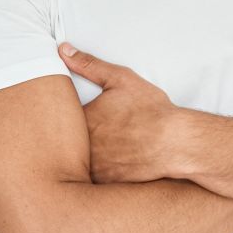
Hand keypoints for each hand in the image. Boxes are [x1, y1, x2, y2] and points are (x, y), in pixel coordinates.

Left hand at [57, 42, 178, 183]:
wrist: (176, 143)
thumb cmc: (150, 110)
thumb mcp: (120, 79)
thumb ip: (89, 64)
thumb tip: (63, 50)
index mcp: (82, 119)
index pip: (57, 117)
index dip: (60, 115)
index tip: (67, 113)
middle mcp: (82, 146)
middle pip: (62, 142)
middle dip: (66, 137)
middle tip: (82, 130)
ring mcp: (92, 167)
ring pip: (74, 162)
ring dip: (77, 156)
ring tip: (97, 146)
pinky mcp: (105, 182)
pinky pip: (89, 179)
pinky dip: (94, 171)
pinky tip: (108, 161)